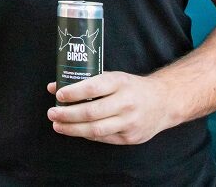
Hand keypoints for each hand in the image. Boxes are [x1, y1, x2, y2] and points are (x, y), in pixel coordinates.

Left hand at [46, 72, 177, 144]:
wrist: (163, 102)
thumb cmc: (131, 87)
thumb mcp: (113, 77)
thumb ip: (86, 82)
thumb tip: (53, 87)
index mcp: (120, 83)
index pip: (94, 87)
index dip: (74, 92)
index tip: (59, 94)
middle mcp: (126, 103)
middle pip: (92, 112)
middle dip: (68, 114)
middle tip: (52, 113)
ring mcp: (129, 122)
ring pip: (96, 129)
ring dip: (73, 129)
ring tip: (57, 125)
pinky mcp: (130, 137)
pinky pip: (103, 138)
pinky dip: (87, 134)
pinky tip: (76, 130)